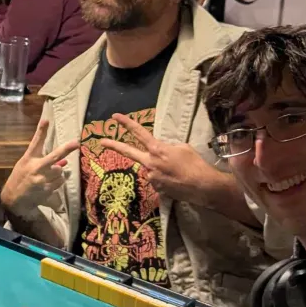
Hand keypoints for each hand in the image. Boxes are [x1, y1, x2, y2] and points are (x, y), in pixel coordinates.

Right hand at [1, 113, 79, 217]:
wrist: (14, 200)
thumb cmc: (20, 178)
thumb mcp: (26, 165)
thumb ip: (42, 160)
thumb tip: (64, 160)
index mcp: (28, 159)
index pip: (36, 142)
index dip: (41, 131)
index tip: (46, 120)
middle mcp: (35, 167)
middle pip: (54, 156)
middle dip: (66, 149)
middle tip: (76, 143)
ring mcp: (42, 179)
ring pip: (60, 170)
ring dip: (58, 172)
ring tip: (47, 176)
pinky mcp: (47, 189)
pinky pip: (60, 181)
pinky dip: (57, 181)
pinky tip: (48, 184)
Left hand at [111, 115, 226, 204]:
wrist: (203, 187)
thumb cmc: (195, 164)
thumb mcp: (183, 148)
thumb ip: (167, 146)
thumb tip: (162, 150)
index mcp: (157, 150)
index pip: (139, 133)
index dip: (126, 123)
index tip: (115, 116)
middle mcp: (150, 164)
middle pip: (129, 152)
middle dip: (114, 145)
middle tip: (102, 142)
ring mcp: (151, 178)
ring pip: (150, 168)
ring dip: (159, 168)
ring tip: (176, 172)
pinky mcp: (156, 190)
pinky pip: (156, 180)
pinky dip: (164, 178)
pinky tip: (176, 180)